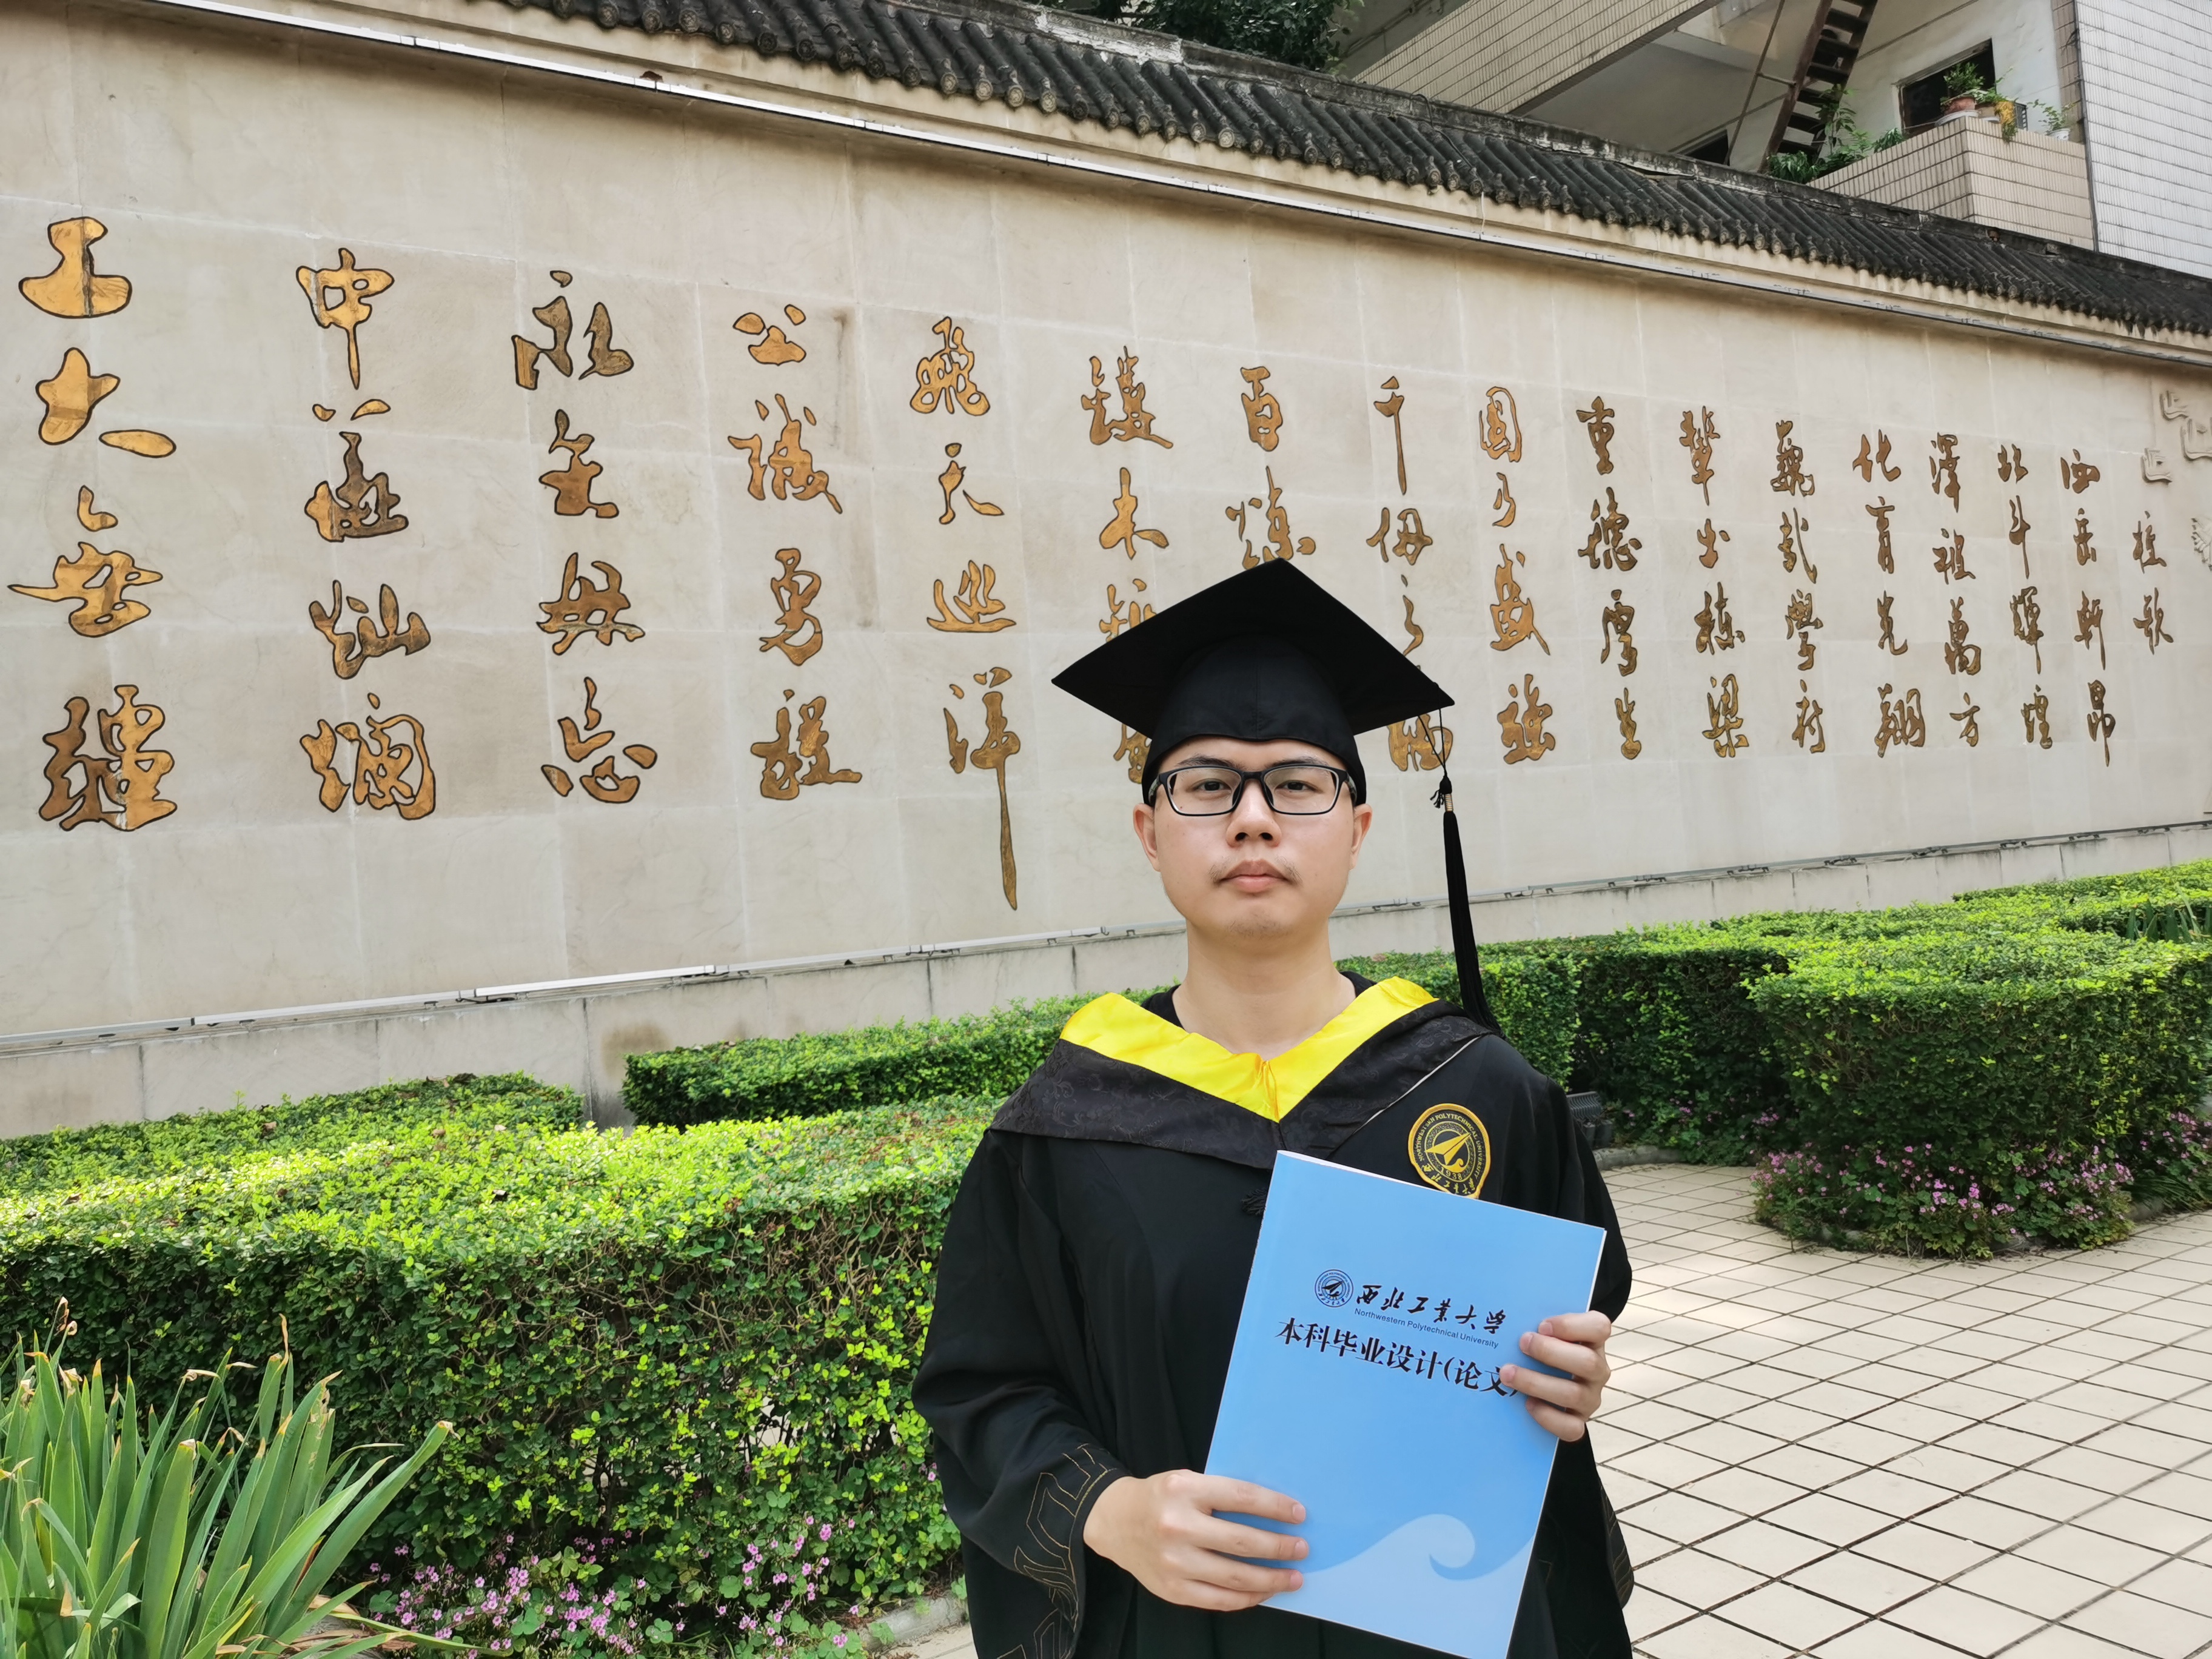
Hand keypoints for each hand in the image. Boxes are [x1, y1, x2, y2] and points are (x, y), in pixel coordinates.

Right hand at [1080, 1469, 1307, 1609]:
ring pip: (1234, 1576)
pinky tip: (1263, 1591)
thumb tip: (1272, 1513)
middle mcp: (1177, 1526)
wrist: (1113, 1522)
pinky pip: (1218, 1599)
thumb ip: (1220, 1495)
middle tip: (1302, 1549)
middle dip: (1279, 1547)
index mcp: (1184, 1490)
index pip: (1241, 1498)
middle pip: (1241, 1541)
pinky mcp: (1171, 1589)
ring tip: (1293, 1577)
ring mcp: (1173, 1562)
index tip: (1299, 1515)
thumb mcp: (1186, 1481)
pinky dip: (1246, 1597)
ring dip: (1271, 1579)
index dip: (1275, 1507)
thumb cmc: (1159, 1498)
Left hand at [1502, 1311, 1611, 1441]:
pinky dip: (1548, 1417)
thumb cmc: (1544, 1350)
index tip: (1542, 1325)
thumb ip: (1535, 1323)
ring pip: (1573, 1394)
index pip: (1600, 1327)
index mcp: (1593, 1341)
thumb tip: (1507, 1316)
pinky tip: (1527, 1404)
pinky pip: (1571, 1427)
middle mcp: (1597, 1370)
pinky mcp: (1579, 1421)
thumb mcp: (1545, 1333)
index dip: (1572, 1326)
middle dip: (1550, 1352)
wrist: (1550, 1385)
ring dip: (1536, 1383)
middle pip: (1587, 1362)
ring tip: (1507, 1373)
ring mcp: (1590, 1397)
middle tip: (1522, 1343)